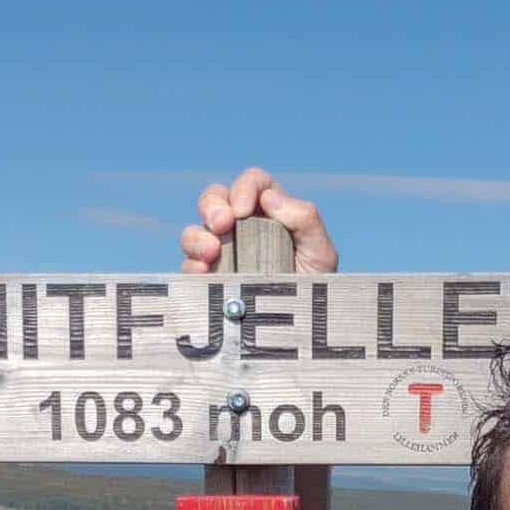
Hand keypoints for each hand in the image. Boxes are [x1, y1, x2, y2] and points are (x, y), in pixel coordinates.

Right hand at [181, 167, 338, 277]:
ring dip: (197, 237)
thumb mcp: (321, 252)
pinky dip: (191, 267)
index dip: (243, 188)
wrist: (302, 326)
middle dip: (212, 206)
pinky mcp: (207, 278)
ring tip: (211, 253)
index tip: (243, 210)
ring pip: (195, 231)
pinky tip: (203, 273)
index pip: (252, 183)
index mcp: (269, 211)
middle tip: (222, 225)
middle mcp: (240, 227)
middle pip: (214, 198)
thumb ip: (305, 219)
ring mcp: (220, 252)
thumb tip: (270, 197)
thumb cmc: (315, 286)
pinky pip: (189, 267)